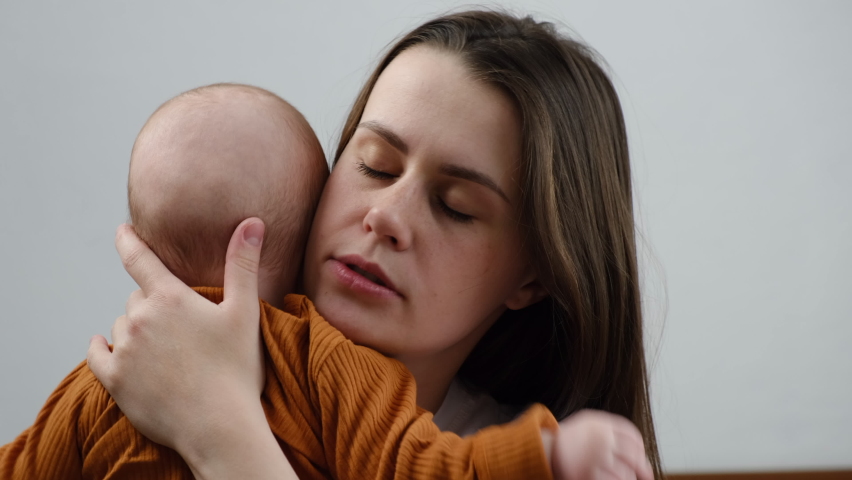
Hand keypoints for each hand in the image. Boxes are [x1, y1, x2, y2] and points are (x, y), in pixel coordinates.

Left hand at [87, 219, 294, 478]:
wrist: (219, 426)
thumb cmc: (237, 369)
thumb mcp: (245, 312)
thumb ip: (243, 264)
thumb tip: (252, 222)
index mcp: (170, 298)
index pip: (140, 259)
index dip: (129, 241)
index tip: (122, 230)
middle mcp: (140, 318)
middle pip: (138, 299)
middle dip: (154, 304)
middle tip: (181, 326)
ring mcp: (124, 350)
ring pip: (122, 325)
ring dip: (136, 329)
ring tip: (164, 349)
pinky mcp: (114, 379)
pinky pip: (97, 353)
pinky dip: (102, 348)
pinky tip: (108, 348)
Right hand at [551, 410, 652, 479]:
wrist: (544, 450)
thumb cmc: (569, 440)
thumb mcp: (588, 424)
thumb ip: (609, 430)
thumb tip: (637, 448)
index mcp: (602, 424)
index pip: (632, 437)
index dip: (641, 450)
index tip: (642, 459)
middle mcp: (602, 439)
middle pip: (634, 456)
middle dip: (643, 468)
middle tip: (646, 476)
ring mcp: (597, 457)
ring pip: (626, 473)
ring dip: (628, 478)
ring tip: (624, 478)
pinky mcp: (590, 474)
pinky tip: (612, 479)